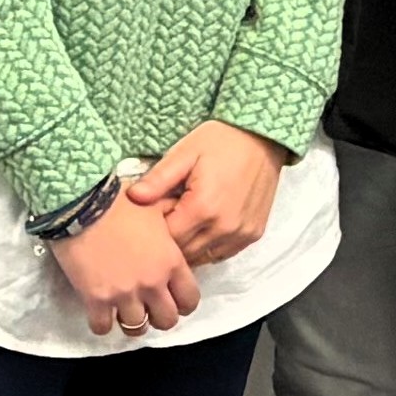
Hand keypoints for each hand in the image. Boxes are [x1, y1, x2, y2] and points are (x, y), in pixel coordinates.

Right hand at [51, 195, 202, 339]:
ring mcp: (124, 293)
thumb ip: (170, 224)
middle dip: (158, 316)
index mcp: (170, 262)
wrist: (80, 201)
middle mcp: (152, 283)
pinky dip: (101, 323)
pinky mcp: (96, 299)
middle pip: (167, 320)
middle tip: (147, 307)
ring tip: (121, 310)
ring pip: (137, 327)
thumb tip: (178, 223)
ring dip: (130, 320)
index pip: (190, 299)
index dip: (182, 303)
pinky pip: (103, 327)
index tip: (171, 299)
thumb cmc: (117, 200)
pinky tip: (98, 312)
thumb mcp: (154, 208)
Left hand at [127, 123, 285, 267]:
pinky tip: (202, 226)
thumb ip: (158, 179)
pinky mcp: (253, 235)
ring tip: (184, 220)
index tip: (153, 213)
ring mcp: (241, 234)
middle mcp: (224, 228)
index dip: (155, 229)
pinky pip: (222, 253)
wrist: (262, 138)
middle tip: (167, 216)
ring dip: (189, 245)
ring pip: (203, 257)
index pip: (168, 239)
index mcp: (203, 208)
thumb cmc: (220, 141)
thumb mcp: (184, 153)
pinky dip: (208, 246)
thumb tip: (133, 197)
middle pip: (185, 253)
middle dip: (170, 240)